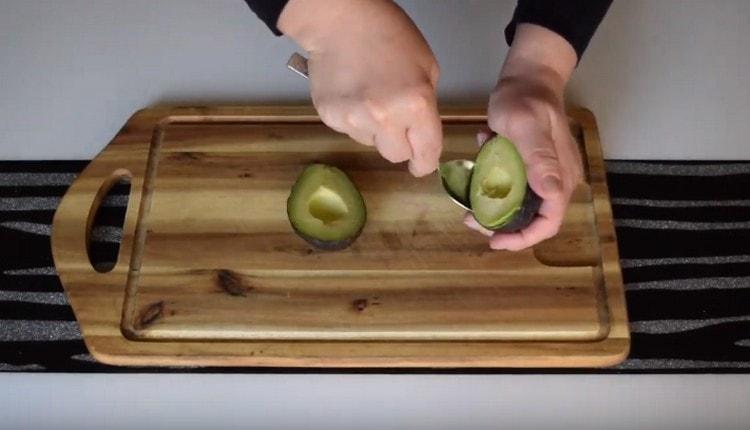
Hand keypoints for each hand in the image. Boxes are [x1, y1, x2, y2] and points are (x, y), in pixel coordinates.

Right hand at [278, 0, 441, 176]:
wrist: (340, 21)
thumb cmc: (388, 35)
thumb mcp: (426, 67)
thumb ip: (426, 106)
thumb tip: (421, 134)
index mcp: (416, 105)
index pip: (426, 153)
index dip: (425, 162)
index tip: (422, 164)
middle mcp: (384, 118)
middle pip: (396, 156)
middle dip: (400, 144)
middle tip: (396, 121)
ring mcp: (354, 120)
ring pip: (371, 143)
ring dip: (375, 129)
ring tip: (370, 97)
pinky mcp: (330, 118)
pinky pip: (349, 132)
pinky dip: (354, 119)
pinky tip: (353, 94)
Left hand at [464, 24, 583, 250]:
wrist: (526, 76)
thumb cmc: (525, 99)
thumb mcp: (526, 127)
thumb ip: (539, 159)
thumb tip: (551, 194)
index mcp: (560, 177)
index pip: (549, 222)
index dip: (523, 238)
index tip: (494, 240)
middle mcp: (555, 181)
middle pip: (532, 219)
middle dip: (502, 226)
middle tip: (471, 219)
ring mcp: (543, 174)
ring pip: (519, 205)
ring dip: (493, 206)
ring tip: (469, 201)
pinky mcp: (529, 166)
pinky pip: (512, 185)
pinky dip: (494, 181)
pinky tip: (482, 158)